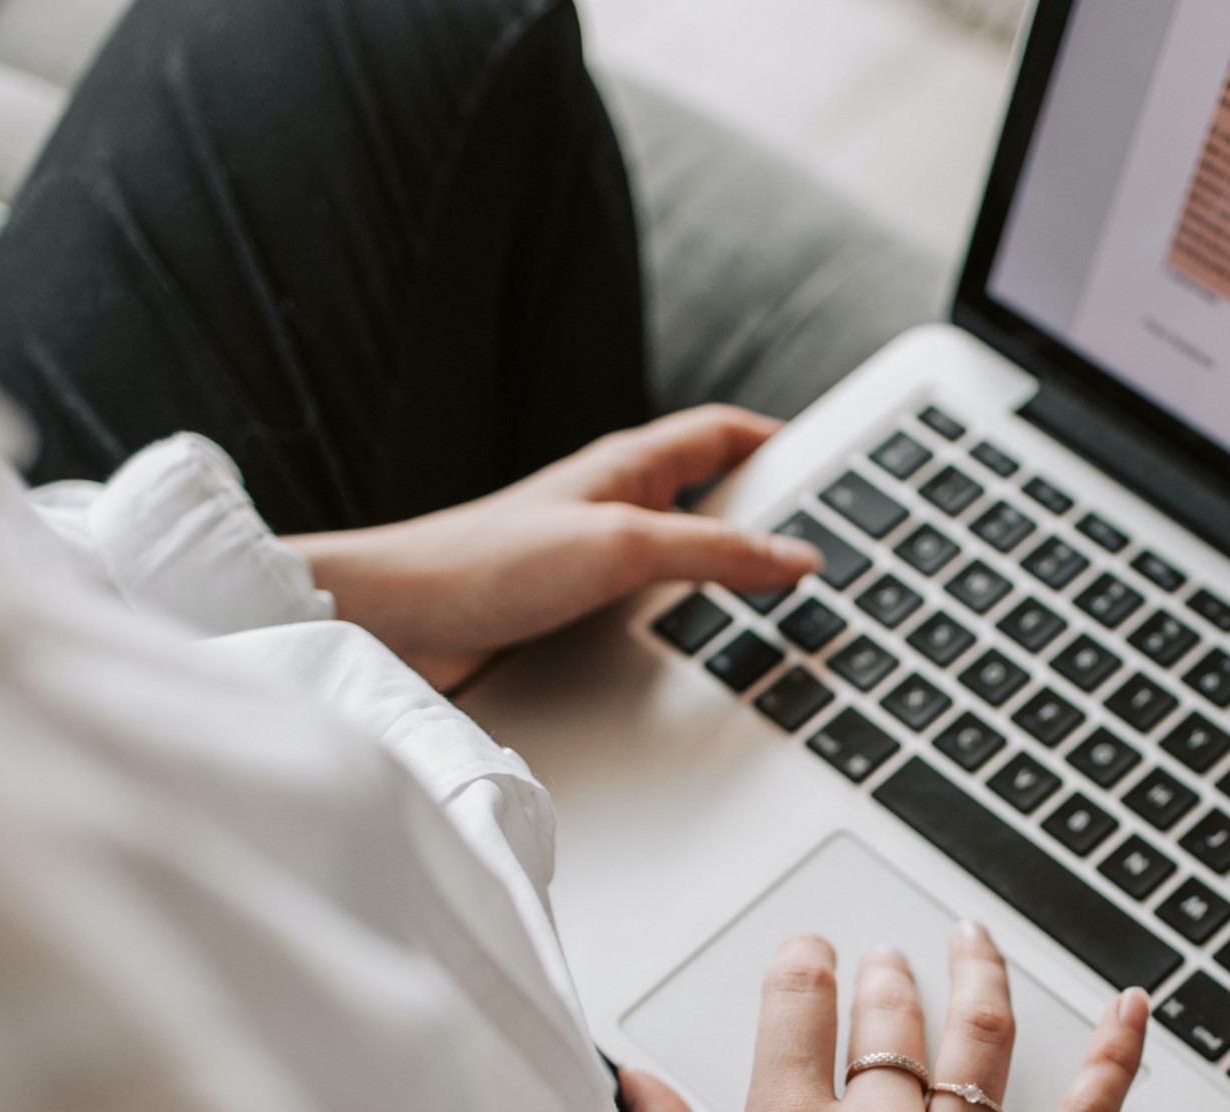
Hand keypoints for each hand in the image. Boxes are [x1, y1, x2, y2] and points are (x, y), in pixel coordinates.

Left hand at [288, 406, 821, 689]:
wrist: (395, 627)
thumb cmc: (484, 564)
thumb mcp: (621, 548)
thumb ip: (713, 553)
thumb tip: (797, 556)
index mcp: (629, 467)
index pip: (724, 433)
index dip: (780, 442)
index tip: (835, 466)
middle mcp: (615, 507)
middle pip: (715, 496)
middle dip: (770, 515)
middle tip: (828, 545)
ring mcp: (595, 561)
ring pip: (686, 560)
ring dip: (730, 578)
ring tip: (785, 607)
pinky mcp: (575, 615)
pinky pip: (654, 609)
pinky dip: (689, 622)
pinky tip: (706, 654)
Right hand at [747, 923, 1149, 1111]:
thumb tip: (646, 1081)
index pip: (797, 1016)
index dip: (801, 973)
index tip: (807, 953)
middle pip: (889, 1026)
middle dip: (887, 982)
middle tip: (885, 955)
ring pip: (980, 1039)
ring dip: (977, 980)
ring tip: (971, 941)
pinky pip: (1088, 1109)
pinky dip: (1115, 1054)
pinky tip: (1129, 1006)